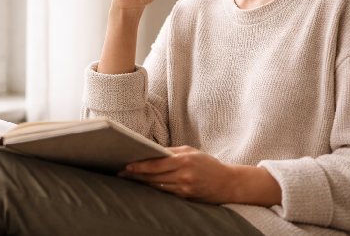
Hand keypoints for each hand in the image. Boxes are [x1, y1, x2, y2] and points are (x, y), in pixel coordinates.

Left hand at [119, 146, 281, 206]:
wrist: (228, 183)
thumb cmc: (207, 164)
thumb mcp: (191, 152)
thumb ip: (171, 152)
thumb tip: (151, 151)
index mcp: (184, 160)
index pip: (157, 164)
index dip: (140, 166)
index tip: (127, 165)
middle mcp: (184, 176)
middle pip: (154, 177)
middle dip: (136, 175)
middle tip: (121, 172)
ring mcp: (184, 189)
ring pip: (157, 187)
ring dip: (142, 183)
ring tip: (129, 178)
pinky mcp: (185, 198)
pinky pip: (165, 193)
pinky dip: (154, 189)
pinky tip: (144, 186)